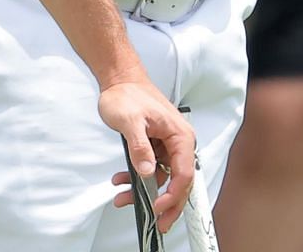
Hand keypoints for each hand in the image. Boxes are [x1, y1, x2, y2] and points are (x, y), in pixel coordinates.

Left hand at [99, 79, 195, 234]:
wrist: (118, 80)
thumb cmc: (127, 94)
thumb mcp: (130, 121)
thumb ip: (140, 147)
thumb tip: (148, 171)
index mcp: (180, 136)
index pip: (184, 173)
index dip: (173, 194)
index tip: (157, 206)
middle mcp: (178, 143)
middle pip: (179, 181)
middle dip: (167, 204)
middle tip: (158, 223)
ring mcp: (167, 145)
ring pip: (162, 178)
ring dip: (144, 190)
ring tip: (123, 197)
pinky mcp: (155, 147)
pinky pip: (150, 169)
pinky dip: (136, 177)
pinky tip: (121, 180)